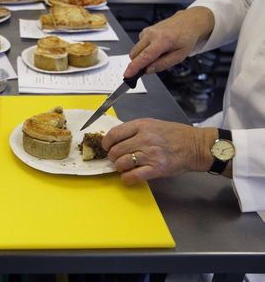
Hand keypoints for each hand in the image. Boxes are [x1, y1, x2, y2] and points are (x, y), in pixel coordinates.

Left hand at [101, 118, 217, 184]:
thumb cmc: (175, 135)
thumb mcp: (153, 124)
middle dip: (112, 157)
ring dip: (119, 168)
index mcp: (142, 126)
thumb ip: (135, 130)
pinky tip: (129, 177)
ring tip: (125, 167)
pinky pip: (133, 176)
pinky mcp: (156, 169)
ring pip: (121, 164)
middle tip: (117, 158)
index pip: (114, 134)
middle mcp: (145, 139)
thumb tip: (116, 139)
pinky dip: (126, 179)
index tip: (106, 147)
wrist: (196, 146)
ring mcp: (150, 154)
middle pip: (115, 151)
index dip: (106, 143)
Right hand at [124, 6, 214, 77]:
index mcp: (163, 40)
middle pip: (135, 54)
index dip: (134, 67)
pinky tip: (155, 47)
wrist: (187, 22)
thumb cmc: (185, 38)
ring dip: (142, 57)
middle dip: (138, 64)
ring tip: (157, 55)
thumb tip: (148, 70)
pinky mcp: (145, 31)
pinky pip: (139, 45)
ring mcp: (147, 32)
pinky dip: (144, 50)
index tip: (127, 75)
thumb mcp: (179, 56)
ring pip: (136, 50)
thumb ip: (163, 64)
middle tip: (148, 68)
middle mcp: (152, 34)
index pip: (145, 56)